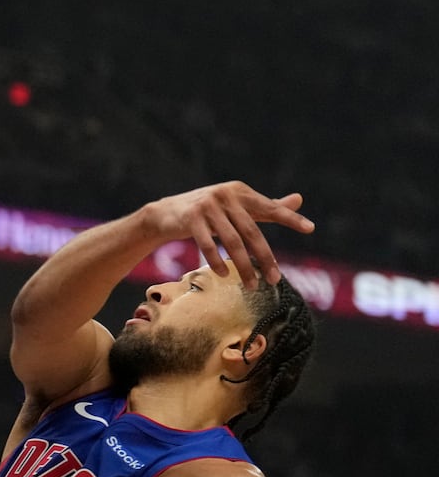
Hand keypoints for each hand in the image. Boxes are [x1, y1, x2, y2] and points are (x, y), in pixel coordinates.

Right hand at [145, 181, 314, 288]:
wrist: (165, 213)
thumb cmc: (207, 212)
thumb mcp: (236, 206)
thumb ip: (266, 206)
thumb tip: (299, 199)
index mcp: (240, 192)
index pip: (269, 207)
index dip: (289, 218)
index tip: (309, 228)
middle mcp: (225, 195)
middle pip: (251, 231)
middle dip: (264, 257)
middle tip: (275, 279)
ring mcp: (206, 206)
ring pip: (231, 241)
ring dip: (243, 266)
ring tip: (252, 284)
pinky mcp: (190, 218)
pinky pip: (207, 244)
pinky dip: (216, 261)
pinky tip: (223, 274)